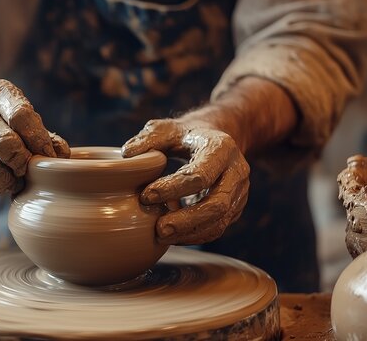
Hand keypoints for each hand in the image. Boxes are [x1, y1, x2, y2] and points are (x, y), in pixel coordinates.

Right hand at [0, 79, 69, 199]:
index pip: (22, 115)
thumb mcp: (20, 123)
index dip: (39, 141)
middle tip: (27, 171)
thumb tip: (61, 154)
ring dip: (9, 182)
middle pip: (6, 142)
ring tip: (14, 181)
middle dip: (22, 163)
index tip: (48, 158)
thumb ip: (43, 136)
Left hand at [122, 119, 249, 244]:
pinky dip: (195, 236)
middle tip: (159, 229)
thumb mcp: (167, 128)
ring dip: (191, 233)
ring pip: (220, 221)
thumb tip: (127, 155)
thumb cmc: (185, 135)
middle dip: (187, 220)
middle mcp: (236, 171)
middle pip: (217, 204)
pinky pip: (218, 228)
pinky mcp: (234, 208)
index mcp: (221, 148)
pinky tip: (173, 238)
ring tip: (162, 237)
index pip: (200, 175)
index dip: (173, 189)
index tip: (146, 196)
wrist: (214, 139)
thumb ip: (148, 139)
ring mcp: (239, 192)